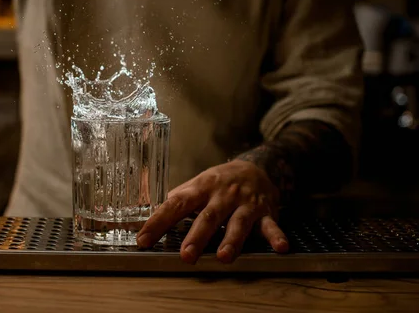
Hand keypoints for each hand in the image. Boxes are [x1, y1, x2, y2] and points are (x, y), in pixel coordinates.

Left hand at [136, 160, 288, 263]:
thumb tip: (150, 213)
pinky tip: (280, 247)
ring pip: (238, 223)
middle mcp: (222, 195)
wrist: (257, 166)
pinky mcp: (266, 212)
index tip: (143, 240)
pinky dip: (276, 236)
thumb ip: (178, 198)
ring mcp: (245, 203)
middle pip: (208, 216)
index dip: (159, 222)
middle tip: (186, 255)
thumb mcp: (198, 184)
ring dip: (232, 240)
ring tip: (223, 257)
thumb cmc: (220, 182)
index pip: (176, 205)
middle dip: (198, 236)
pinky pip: (271, 225)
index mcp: (201, 188)